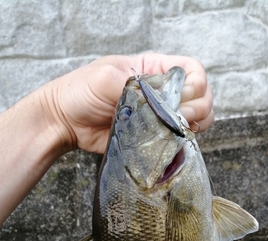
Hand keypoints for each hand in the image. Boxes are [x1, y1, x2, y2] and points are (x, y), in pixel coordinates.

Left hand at [40, 54, 213, 153]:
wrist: (65, 123)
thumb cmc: (81, 92)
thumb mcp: (106, 78)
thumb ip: (137, 85)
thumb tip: (164, 101)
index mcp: (154, 70)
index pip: (192, 70)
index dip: (195, 83)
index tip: (181, 96)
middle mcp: (163, 92)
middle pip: (201, 96)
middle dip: (197, 107)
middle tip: (178, 117)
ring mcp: (161, 117)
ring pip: (198, 119)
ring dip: (194, 124)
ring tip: (176, 130)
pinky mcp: (156, 139)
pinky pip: (181, 141)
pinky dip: (183, 142)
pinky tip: (171, 142)